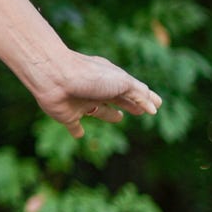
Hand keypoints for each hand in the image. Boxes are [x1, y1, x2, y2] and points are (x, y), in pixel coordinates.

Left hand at [31, 52, 161, 138]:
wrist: (54, 76)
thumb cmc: (90, 76)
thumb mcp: (122, 82)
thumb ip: (139, 94)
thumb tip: (154, 107)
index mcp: (112, 80)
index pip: (133, 90)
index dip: (146, 98)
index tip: (157, 104)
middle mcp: (98, 90)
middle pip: (118, 100)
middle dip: (130, 105)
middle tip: (140, 111)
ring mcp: (82, 103)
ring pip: (99, 111)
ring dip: (109, 115)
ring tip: (119, 118)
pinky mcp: (67, 115)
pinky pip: (73, 125)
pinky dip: (77, 131)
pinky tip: (79, 134)